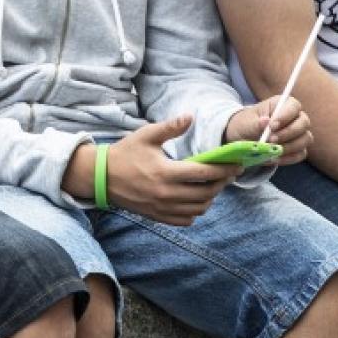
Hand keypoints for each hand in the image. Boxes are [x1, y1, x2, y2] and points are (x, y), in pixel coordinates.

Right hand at [106, 115, 234, 225]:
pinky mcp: (157, 216)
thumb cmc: (125, 154)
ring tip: (212, 185)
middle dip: (221, 183)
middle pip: (206, 193)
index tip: (235, 165)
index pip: (204, 174)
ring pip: (198, 208)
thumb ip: (170, 127)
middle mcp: (166, 193)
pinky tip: (195, 199)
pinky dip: (195, 211)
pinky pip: (186, 220)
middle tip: (227, 174)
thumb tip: (190, 117)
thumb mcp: (146, 135)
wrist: (102, 177)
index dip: (224, 169)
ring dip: (210, 198)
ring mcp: (162, 207)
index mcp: (165, 172)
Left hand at [224, 96, 311, 165]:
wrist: (242, 140)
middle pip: (304, 123)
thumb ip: (256, 123)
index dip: (286, 115)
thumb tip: (265, 121)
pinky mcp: (298, 149)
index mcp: (282, 105)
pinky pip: (300, 154)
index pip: (294, 106)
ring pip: (305, 139)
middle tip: (271, 140)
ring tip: (271, 150)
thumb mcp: (246, 123)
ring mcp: (299, 134)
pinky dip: (288, 158)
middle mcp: (295, 118)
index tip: (272, 125)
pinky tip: (274, 159)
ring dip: (289, 146)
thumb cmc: (246, 125)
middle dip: (288, 133)